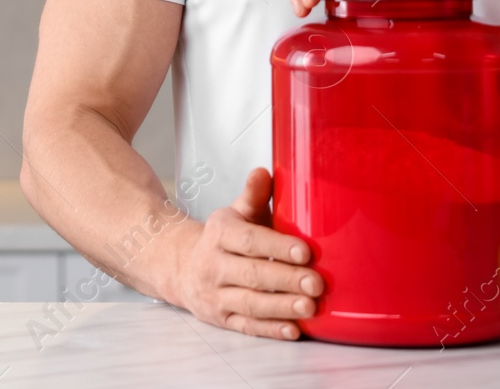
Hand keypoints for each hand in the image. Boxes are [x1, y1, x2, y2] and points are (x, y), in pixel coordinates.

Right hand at [167, 168, 322, 339]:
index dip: (277, 246)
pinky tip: (292, 329)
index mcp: (219, 233)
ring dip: (281, 307)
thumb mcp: (235, 213)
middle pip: (252, 274)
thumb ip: (253, 194)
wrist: (183, 267)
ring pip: (250, 303)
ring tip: (310, 306)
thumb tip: (264, 171)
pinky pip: (247, 325)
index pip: (248, 240)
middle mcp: (213, 264)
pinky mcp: (221, 318)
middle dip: (286, 279)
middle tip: (316, 283)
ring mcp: (215, 294)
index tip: (305, 252)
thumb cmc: (224, 239)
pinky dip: (270, 329)